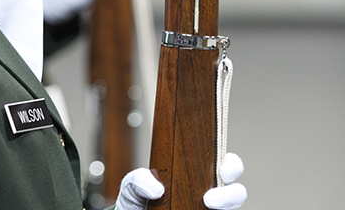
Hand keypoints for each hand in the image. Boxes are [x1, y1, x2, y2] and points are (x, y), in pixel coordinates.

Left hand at [115, 154, 246, 209]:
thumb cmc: (139, 199)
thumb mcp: (134, 185)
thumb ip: (139, 180)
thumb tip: (156, 189)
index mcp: (198, 174)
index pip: (225, 165)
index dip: (232, 165)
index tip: (224, 171)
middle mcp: (210, 193)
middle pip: (237, 192)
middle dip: (232, 193)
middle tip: (209, 200)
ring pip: (231, 208)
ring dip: (225, 205)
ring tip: (206, 206)